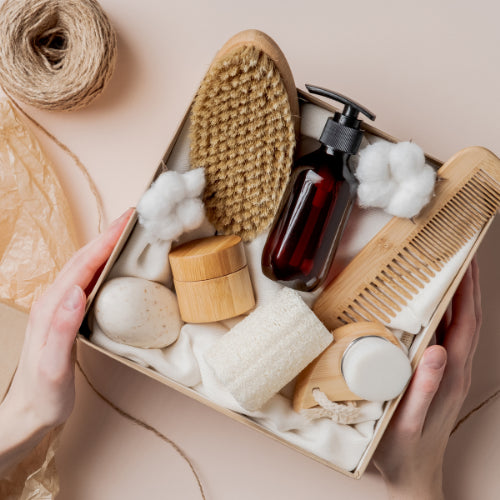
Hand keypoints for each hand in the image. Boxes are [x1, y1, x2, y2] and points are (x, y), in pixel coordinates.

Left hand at [0, 209, 132, 476]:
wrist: (28, 412)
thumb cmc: (44, 394)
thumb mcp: (52, 367)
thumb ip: (61, 330)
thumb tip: (76, 293)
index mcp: (52, 308)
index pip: (82, 265)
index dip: (105, 241)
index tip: (127, 221)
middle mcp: (53, 301)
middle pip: (83, 258)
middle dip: (108, 234)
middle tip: (134, 217)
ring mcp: (58, 306)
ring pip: (84, 266)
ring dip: (105, 245)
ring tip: (127, 232)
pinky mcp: (66, 313)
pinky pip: (86, 279)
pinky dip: (102, 263)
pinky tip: (113, 263)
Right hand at [373, 258, 480, 498]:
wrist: (412, 473)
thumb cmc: (405, 449)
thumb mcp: (408, 421)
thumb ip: (425, 389)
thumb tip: (438, 350)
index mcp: (452, 376)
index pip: (467, 325)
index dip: (468, 292)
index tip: (465, 262)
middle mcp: (455, 370)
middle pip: (468, 319)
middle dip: (467, 285)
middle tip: (458, 255)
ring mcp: (448, 372)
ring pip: (458, 326)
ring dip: (457, 296)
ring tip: (446, 271)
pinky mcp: (437, 375)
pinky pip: (445, 337)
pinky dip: (443, 314)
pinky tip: (430, 306)